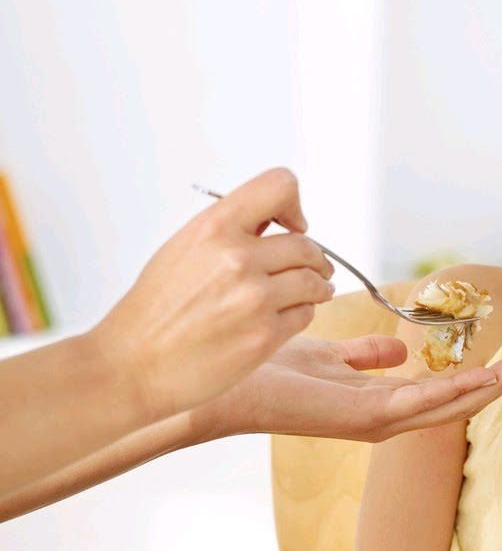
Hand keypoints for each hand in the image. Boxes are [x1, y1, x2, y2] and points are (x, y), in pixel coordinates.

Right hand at [92, 168, 334, 421]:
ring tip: (315, 291)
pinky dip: (303, 313)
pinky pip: (306, 314)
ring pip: (314, 281)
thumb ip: (230, 232)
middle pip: (306, 245)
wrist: (133, 365)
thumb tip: (277, 223)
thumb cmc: (155, 311)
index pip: (279, 186)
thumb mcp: (184, 249)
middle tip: (317, 267)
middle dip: (315, 258)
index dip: (294, 204)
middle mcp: (237, 258)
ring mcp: (254, 298)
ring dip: (319, 286)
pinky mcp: (265, 335)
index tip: (294, 224)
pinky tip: (287, 316)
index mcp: (213, 228)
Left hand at [190, 334, 501, 442]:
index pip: (444, 389)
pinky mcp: (359, 419)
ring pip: (448, 406)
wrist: (226, 383)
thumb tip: (401, 348)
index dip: (483, 374)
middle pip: (458, 401)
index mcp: (380, 402)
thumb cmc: (270, 370)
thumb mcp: (328, 355)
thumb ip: (364, 354)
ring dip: (491, 386)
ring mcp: (374, 423)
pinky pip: (417, 405)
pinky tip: (483, 378)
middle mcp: (384, 418)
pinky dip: (453, 393)